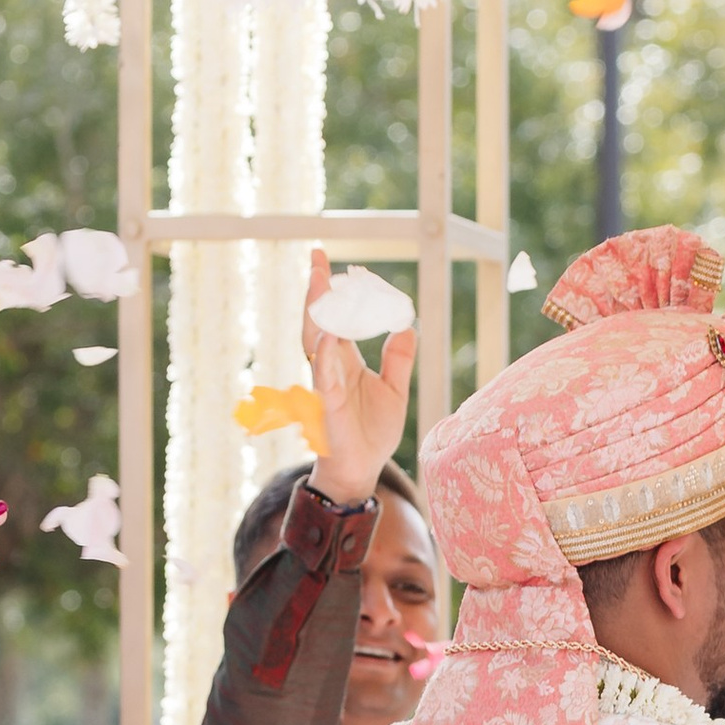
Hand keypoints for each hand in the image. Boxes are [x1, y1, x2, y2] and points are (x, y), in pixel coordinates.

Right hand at [302, 245, 418, 505]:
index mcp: (345, 360)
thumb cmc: (373, 431)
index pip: (338, 318)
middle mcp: (331, 366)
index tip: (336, 264)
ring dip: (318, 312)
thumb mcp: (394, 390)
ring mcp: (326, 383)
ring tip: (320, 281)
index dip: (335, 293)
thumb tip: (408, 325)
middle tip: (318, 257)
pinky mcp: (328, 404)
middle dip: (317, 289)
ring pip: (316, 341)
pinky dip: (326, 355)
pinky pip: (324, 376)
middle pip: (320, 319)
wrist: (363, 467)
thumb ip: (398, 359)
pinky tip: (330, 335)